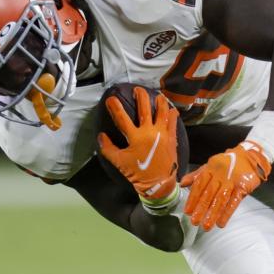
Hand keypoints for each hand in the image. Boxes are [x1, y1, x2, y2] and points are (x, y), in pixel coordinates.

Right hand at [97, 87, 179, 204]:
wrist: (159, 184)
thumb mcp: (119, 162)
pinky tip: (172, 110)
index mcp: (135, 137)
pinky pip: (173, 123)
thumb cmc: (138, 173)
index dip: (115, 107)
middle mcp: (150, 132)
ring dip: (160, 102)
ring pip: (162, 112)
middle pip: (145, 109)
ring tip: (158, 96)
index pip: (122, 118)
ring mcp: (163, 134)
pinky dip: (173, 115)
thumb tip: (100, 136)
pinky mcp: (172, 138)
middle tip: (138, 89)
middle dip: (141, 96)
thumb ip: (108, 148)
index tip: (110, 98)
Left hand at [180, 141, 270, 230]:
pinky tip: (221, 222)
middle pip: (209, 194)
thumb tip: (181, 183)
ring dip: (213, 214)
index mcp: (211, 168)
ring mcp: (232, 180)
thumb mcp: (211, 165)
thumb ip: (197, 175)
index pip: (199, 185)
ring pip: (220, 199)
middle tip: (195, 222)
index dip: (192, 199)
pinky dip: (227, 213)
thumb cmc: (229, 163)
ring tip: (206, 226)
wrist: (251, 157)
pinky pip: (234, 201)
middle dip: (201, 209)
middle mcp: (220, 174)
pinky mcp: (243, 186)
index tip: (188, 212)